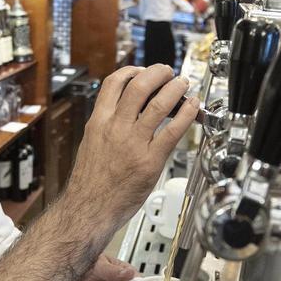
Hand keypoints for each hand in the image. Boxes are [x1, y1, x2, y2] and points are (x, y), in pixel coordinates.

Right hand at [65, 64, 199, 220]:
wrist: (88, 210)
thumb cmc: (90, 185)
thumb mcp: (91, 146)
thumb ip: (107, 128)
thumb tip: (124, 115)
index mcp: (98, 123)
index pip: (114, 83)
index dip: (132, 71)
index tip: (142, 70)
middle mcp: (115, 128)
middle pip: (139, 86)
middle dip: (157, 73)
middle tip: (168, 72)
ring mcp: (133, 143)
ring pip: (159, 103)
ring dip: (175, 88)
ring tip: (183, 85)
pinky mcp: (150, 161)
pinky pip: (173, 131)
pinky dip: (187, 114)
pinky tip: (193, 108)